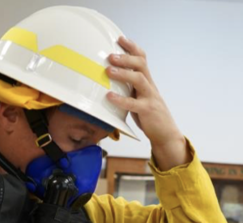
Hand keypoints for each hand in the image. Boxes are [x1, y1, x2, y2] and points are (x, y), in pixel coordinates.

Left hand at [105, 36, 186, 168]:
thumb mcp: (138, 97)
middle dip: (126, 58)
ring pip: (139, 79)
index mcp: (147, 81)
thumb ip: (129, 88)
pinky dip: (120, 99)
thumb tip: (109, 80)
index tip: (120, 38)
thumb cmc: (148, 114)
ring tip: (108, 71)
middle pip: (141, 65)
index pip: (142, 58)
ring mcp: (150, 97)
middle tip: (111, 55)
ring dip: (123, 74)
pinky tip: (109, 96)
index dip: (132, 47)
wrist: (165, 133)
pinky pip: (134, 104)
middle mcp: (150, 86)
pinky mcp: (147, 111)